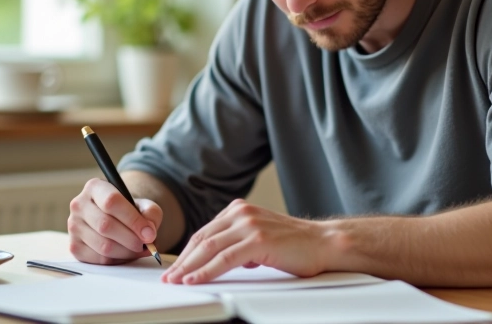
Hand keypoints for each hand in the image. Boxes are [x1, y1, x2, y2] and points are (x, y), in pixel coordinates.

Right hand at [68, 177, 162, 264]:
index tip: (149, 233)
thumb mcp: (144, 205)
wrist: (115, 219)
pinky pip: (99, 259)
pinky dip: (117, 260)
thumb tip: (148, 232)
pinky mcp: (74, 247)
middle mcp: (79, 205)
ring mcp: (73, 227)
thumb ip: (151, 213)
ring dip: (126, 252)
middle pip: (105, 225)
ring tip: (139, 249)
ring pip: (103, 246)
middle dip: (131, 239)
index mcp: (94, 187)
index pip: (112, 202)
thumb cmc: (129, 211)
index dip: (133, 220)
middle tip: (145, 244)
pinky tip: (126, 253)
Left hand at [161, 199, 329, 284]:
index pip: (205, 232)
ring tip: (176, 281)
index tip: (174, 266)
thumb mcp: (260, 238)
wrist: (324, 243)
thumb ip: (239, 243)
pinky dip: (206, 271)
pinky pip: (224, 258)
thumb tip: (218, 258)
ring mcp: (249, 224)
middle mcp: (242, 213)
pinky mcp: (258, 240)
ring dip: (188, 267)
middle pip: (202, 239)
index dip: (187, 251)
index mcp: (240, 210)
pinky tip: (194, 279)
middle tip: (168, 277)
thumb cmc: (296, 245)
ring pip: (209, 248)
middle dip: (182, 260)